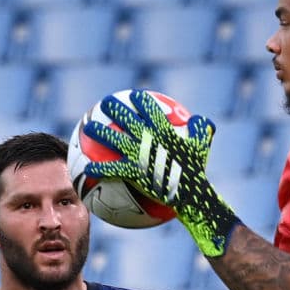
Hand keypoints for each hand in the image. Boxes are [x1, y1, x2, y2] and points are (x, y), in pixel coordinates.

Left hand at [83, 89, 239, 256]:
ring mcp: (138, 154)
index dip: (140, 100)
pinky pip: (111, 168)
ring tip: (88, 127)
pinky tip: (87, 168)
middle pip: (126, 118)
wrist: (190, 193)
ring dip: (99, 132)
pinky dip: (99, 168)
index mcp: (163, 129)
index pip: (149, 108)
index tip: (133, 96)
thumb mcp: (202, 147)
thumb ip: (201, 130)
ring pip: (114, 139)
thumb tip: (201, 120)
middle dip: (114, 108)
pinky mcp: (132, 171)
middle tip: (104, 104)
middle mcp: (148, 138)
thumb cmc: (197, 170)